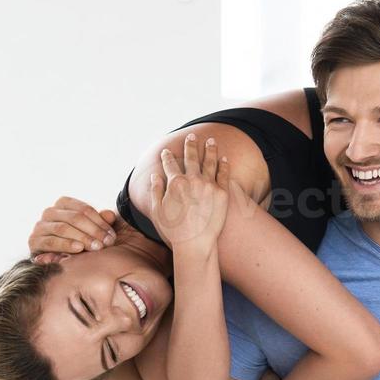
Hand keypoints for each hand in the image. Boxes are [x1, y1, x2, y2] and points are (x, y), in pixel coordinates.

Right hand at [29, 196, 115, 262]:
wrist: (56, 259)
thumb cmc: (78, 240)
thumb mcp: (91, 230)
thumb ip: (101, 222)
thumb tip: (111, 215)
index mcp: (63, 204)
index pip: (84, 209)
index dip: (100, 222)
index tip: (111, 235)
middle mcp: (49, 212)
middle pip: (75, 218)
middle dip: (93, 231)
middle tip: (106, 243)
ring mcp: (40, 226)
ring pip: (63, 228)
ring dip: (82, 238)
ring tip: (96, 247)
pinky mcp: (34, 241)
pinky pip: (50, 241)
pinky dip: (65, 245)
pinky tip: (78, 249)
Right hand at [149, 133, 230, 251]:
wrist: (195, 243)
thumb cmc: (173, 230)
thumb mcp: (157, 210)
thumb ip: (155, 191)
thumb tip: (155, 176)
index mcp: (175, 183)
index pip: (170, 164)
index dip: (166, 157)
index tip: (165, 151)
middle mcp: (193, 180)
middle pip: (191, 157)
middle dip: (191, 145)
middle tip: (192, 136)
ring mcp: (209, 185)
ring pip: (210, 162)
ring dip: (210, 149)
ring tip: (212, 141)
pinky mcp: (223, 193)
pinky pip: (224, 175)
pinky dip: (224, 165)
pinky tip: (224, 158)